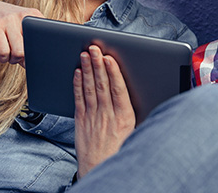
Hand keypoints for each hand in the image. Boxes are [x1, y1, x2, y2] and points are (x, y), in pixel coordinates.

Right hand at [0, 0, 42, 87]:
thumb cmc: (3, 24)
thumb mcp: (20, 27)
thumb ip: (31, 40)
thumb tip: (40, 62)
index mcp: (33, 15)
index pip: (47, 36)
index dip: (43, 51)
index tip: (40, 58)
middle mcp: (22, 15)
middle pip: (32, 48)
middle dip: (26, 59)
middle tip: (19, 58)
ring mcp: (8, 19)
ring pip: (19, 52)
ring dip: (14, 60)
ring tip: (9, 57)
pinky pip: (4, 51)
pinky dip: (3, 58)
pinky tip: (2, 56)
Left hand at [73, 45, 134, 178]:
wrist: (101, 168)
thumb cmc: (121, 150)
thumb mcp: (136, 131)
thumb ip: (133, 111)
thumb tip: (140, 93)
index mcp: (125, 118)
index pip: (118, 90)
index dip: (112, 72)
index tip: (109, 59)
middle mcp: (108, 116)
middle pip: (102, 85)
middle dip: (97, 64)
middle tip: (94, 49)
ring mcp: (93, 118)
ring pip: (89, 89)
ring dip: (87, 70)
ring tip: (85, 55)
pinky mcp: (81, 121)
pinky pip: (79, 99)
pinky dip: (77, 85)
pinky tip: (77, 73)